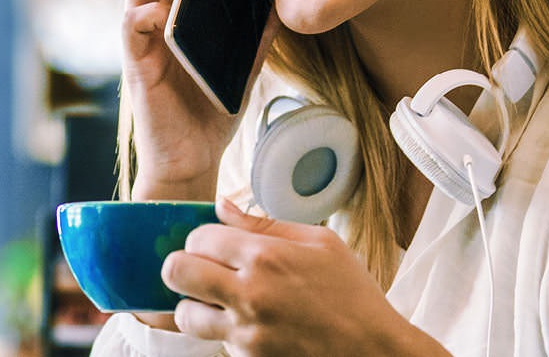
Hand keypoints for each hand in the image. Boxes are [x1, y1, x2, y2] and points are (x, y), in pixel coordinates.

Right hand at [123, 0, 239, 197]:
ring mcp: (142, 39)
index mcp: (177, 13)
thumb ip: (255, 33)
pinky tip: (164, 9)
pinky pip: (131, 27)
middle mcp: (154, 19)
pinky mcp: (136, 64)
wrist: (192, 159)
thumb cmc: (211, 111)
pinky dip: (144, 12)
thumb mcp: (244, 65)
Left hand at [160, 198, 439, 355]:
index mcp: (266, 257)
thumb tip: (221, 206)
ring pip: (184, 315)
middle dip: (184, 267)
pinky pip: (213, 340)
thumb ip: (264, 223)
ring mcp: (246, 333)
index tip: (216, 245)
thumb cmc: (352, 294)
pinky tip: (249, 323)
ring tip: (219, 301)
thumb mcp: (320, 243)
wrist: (372, 351)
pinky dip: (222, 331)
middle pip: (176, 272)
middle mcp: (249, 295)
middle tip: (202, 270)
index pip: (197, 237)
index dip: (202, 239)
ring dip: (195, 305)